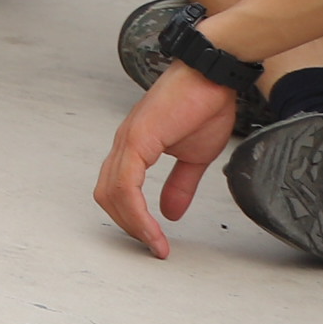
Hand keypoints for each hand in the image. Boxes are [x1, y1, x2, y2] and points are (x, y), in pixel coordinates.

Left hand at [93, 68, 244, 257]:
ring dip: (132, 224)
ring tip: (154, 244)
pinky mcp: (138, 138)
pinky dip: (136, 210)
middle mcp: (124, 144)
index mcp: (134, 147)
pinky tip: (153, 228)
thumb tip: (170, 212)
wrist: (214, 76)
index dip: (131, 219)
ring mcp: (128, 140)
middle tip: (153, 247)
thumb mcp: (194, 156)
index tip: (154, 242)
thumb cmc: (203, 105)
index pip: (117, 190)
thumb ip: (180, 185)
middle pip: (108, 196)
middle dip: (128, 226)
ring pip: (113, 193)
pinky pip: (127, 182)